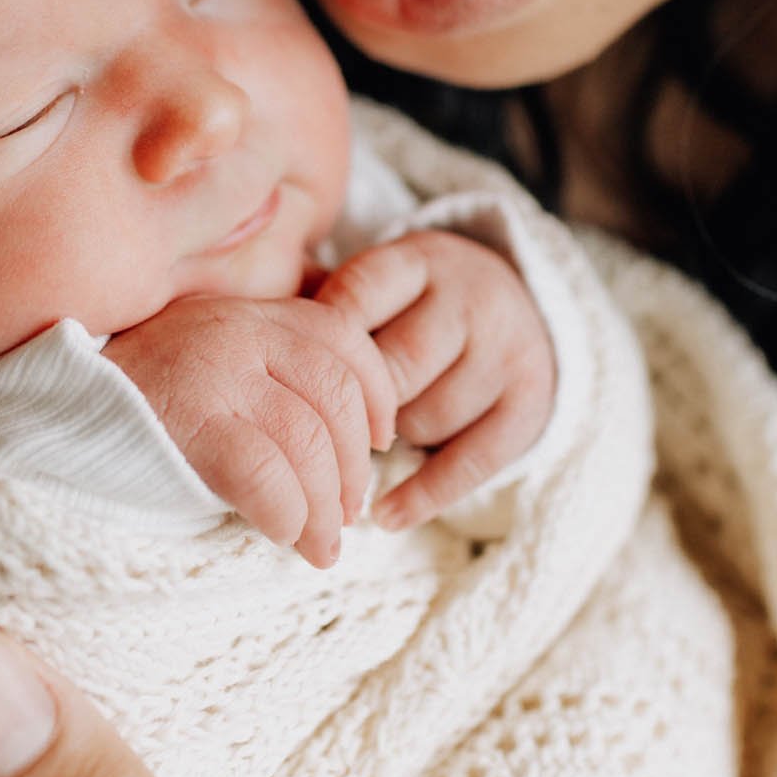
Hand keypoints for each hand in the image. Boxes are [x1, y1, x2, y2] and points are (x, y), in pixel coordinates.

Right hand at [105, 293, 397, 566]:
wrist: (49, 407)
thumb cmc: (138, 401)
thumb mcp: (211, 362)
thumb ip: (269, 374)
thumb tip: (343, 439)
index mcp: (252, 314)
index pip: (345, 340)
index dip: (378, 395)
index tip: (381, 444)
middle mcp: (239, 332)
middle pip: (337, 396)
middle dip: (354, 467)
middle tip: (347, 515)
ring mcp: (214, 371)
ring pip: (309, 441)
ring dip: (326, 508)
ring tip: (320, 545)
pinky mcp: (188, 420)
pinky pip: (266, 474)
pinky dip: (287, 513)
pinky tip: (281, 534)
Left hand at [313, 229, 557, 529]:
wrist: (520, 303)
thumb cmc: (416, 304)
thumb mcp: (381, 282)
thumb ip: (325, 304)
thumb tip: (247, 334)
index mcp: (422, 261)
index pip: (355, 299)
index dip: (316, 345)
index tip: (289, 378)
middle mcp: (471, 300)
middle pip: (392, 369)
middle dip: (353, 408)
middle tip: (322, 429)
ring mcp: (507, 352)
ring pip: (426, 420)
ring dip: (390, 443)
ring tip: (368, 446)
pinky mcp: (528, 405)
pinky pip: (470, 463)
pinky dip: (423, 496)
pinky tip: (384, 515)